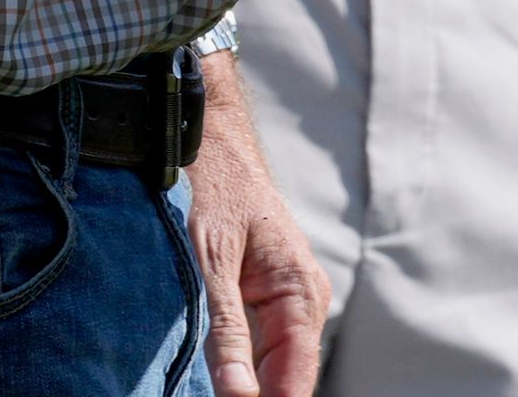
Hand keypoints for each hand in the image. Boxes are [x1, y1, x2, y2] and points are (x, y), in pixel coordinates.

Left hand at [183, 59, 324, 396]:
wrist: (218, 146)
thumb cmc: (217, 191)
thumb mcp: (212, 261)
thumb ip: (226, 330)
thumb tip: (237, 395)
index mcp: (300, 293)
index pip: (294, 380)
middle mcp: (305, 302)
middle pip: (287, 379)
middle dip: (255, 396)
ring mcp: (291, 303)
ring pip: (275, 368)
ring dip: (248, 386)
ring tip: (213, 392)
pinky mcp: (271, 301)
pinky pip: (263, 349)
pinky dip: (243, 368)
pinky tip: (220, 378)